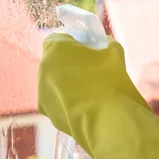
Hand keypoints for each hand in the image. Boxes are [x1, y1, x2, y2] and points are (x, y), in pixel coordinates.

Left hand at [38, 33, 158, 158]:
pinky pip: (64, 99)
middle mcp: (44, 71)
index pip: (60, 37)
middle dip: (77, 61)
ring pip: (61, 81)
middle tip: (99, 66)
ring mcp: (47, 95)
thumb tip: (105, 46)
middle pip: (59, 60)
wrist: (113, 122)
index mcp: (54, 49)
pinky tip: (96, 101)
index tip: (91, 46)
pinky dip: (76, 97)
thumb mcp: (113, 54)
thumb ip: (104, 46)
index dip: (78, 40)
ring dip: (76, 80)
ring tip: (101, 86)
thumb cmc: (114, 81)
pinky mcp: (54, 115)